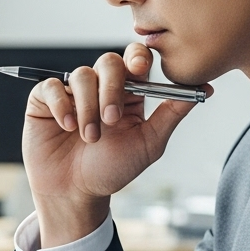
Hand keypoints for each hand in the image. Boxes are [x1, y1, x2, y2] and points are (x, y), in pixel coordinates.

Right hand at [23, 44, 210, 246]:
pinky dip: (62, 105)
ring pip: (81, 75)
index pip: (134, 60)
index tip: (139, 68)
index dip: (137, 57)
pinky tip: (68, 126)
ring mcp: (71, 93)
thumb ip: (172, 113)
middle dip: (111, 88)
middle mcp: (99, 88)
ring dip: (88, 107)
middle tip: (111, 119)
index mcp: (127, 93)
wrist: (75, 193)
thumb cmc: (111, 170)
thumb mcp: (148, 144)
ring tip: (89, 137)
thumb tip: (205, 88)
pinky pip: (51, 87)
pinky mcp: (44, 101)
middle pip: (108, 62)